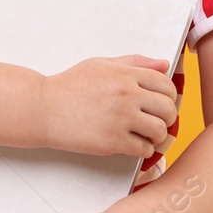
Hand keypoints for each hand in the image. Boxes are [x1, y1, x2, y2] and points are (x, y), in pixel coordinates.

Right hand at [40, 55, 176, 156]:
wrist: (43, 108)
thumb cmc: (70, 86)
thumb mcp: (101, 65)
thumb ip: (134, 63)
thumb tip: (164, 64)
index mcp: (124, 74)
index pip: (165, 84)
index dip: (168, 95)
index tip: (161, 102)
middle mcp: (126, 95)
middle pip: (168, 108)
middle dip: (166, 116)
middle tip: (156, 120)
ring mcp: (120, 119)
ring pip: (160, 131)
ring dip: (156, 135)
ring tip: (145, 133)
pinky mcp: (112, 141)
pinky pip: (144, 149)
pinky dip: (143, 149)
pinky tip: (132, 143)